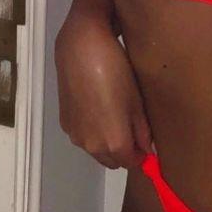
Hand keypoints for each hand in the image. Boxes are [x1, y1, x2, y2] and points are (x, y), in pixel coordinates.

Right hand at [55, 15, 152, 169]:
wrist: (81, 48)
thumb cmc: (117, 72)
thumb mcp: (137, 102)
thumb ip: (142, 131)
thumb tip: (147, 149)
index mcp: (114, 142)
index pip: (131, 162)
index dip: (141, 156)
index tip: (147, 146)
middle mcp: (91, 145)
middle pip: (112, 161)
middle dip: (124, 152)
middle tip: (134, 131)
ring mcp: (75, 134)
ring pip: (96, 150)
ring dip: (108, 143)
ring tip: (116, 116)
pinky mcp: (64, 122)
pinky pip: (84, 137)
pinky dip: (93, 132)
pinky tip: (98, 108)